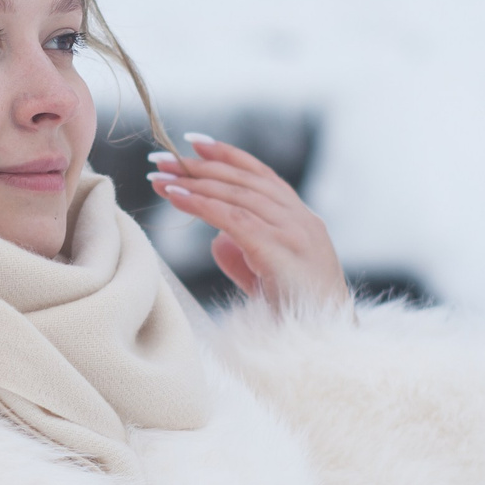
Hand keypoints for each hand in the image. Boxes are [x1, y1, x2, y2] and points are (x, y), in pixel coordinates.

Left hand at [148, 134, 351, 308]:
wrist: (324, 341)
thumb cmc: (297, 312)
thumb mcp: (270, 275)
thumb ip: (246, 252)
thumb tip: (217, 238)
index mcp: (301, 220)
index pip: (261, 176)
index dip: (228, 156)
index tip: (194, 143)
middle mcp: (300, 219)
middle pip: (243, 180)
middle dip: (200, 166)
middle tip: (161, 158)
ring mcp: (293, 232)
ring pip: (236, 195)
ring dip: (193, 182)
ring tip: (159, 177)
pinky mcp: (279, 250)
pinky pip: (233, 218)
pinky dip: (201, 204)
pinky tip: (175, 196)